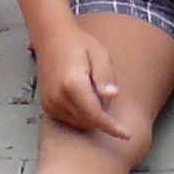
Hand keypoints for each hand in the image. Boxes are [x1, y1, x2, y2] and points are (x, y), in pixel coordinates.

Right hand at [34, 23, 137, 143]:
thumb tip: (113, 96)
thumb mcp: (99, 54)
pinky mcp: (46, 105)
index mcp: (72, 84)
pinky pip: (68, 119)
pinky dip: (80, 115)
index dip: (112, 127)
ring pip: (77, 123)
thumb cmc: (79, 44)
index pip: (95, 115)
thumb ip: (105, 75)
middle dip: (103, 120)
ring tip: (94, 92)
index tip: (126, 135)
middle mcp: (58, 97)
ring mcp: (49, 103)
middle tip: (108, 97)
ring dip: (92, 118)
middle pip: (87, 122)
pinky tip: (85, 98)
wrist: (51, 38)